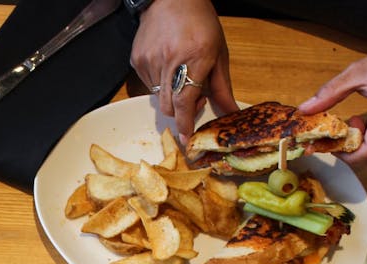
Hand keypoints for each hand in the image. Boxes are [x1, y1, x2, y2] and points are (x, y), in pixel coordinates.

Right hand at [129, 0, 237, 141]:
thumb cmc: (200, 23)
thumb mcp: (219, 53)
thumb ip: (222, 87)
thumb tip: (229, 113)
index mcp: (195, 58)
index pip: (185, 101)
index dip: (185, 122)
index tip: (186, 138)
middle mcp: (170, 61)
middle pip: (169, 105)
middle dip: (180, 110)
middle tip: (193, 97)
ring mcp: (150, 61)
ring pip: (158, 97)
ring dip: (171, 94)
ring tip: (180, 74)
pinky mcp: (137, 60)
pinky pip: (148, 84)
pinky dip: (159, 82)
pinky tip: (167, 64)